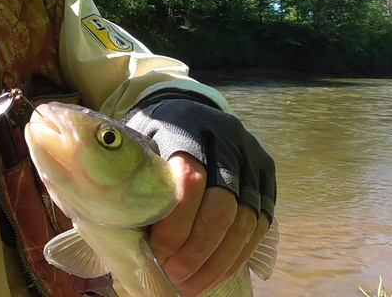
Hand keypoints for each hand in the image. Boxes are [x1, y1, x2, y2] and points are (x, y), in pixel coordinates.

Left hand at [124, 97, 275, 295]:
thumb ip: (133, 179)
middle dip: (197, 249)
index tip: (157, 253)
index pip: (189, 178)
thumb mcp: (136, 145)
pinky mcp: (266, 180)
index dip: (175, 223)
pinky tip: (214, 273)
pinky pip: (259, 226)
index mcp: (186, 127)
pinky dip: (237, 255)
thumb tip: (124, 237)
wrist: (188, 111)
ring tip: (191, 284)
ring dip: (217, 260)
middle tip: (175, 275)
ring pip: (244, 220)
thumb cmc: (153, 136)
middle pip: (222, 204)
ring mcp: (252, 160)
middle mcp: (226, 140)